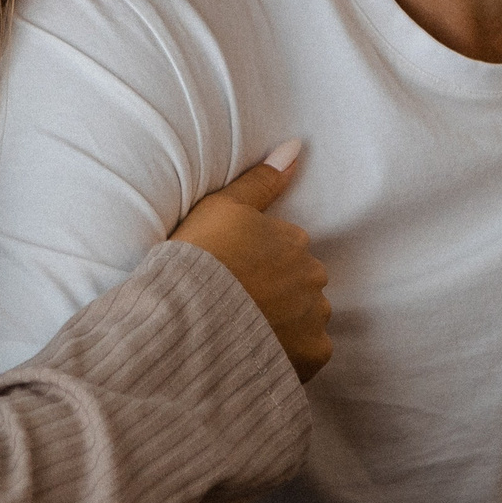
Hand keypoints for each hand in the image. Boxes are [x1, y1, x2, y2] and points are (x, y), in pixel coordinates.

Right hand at [168, 140, 330, 380]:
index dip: (257, 265)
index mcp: (295, 240)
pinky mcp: (312, 355)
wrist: (186, 319)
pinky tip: (258, 353)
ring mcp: (315, 317)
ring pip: (306, 319)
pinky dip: (290, 355)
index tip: (232, 275)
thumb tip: (297, 147)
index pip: (287, 252)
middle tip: (236, 304)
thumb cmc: (198, 260)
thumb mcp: (222, 207)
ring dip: (284, 324)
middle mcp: (313, 277)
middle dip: (278, 294)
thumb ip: (262, 179)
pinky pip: (309, 355)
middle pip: (300, 285)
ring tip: (242, 332)